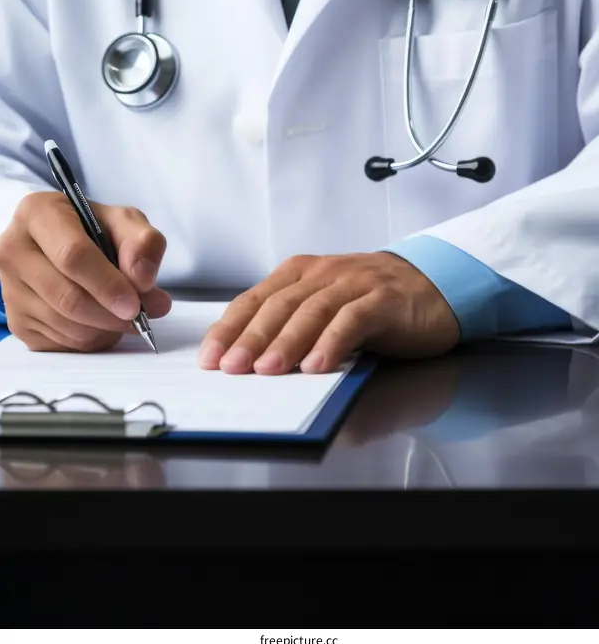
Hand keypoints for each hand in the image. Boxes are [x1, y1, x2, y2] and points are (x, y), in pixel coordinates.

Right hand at [0, 191, 170, 351]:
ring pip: (64, 325)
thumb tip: (144, 280)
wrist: (63, 244)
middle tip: (139, 316)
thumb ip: (143, 242)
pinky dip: (89, 339)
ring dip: (104, 329)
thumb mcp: (124, 221)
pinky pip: (59, 342)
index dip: (107, 284)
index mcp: (38, 213)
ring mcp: (10, 288)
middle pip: (67, 297)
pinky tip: (101, 322)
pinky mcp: (16, 319)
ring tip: (123, 316)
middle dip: (110, 314)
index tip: (135, 303)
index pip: (72, 256)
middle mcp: (14, 249)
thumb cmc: (92, 229)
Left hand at [197, 252, 459, 374]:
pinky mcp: (383, 300)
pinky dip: (333, 342)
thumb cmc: (371, 301)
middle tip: (231, 368)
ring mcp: (354, 284)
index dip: (229, 328)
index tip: (210, 359)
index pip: (255, 300)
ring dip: (287, 342)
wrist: (433, 285)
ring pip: (312, 311)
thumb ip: (292, 325)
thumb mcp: (324, 307)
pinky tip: (318, 365)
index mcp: (300, 274)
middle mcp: (322, 274)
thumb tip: (248, 362)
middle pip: (278, 305)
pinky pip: (353, 320)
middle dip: (250, 338)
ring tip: (267, 370)